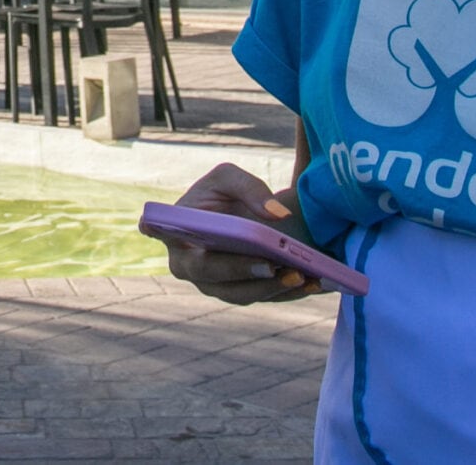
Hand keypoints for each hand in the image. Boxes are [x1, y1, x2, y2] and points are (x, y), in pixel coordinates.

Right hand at [148, 163, 323, 306]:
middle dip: (245, 272)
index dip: (171, 239)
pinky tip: (313, 283)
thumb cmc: (223, 194)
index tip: (198, 245)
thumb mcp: (229, 178)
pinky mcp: (240, 296)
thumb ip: (249, 187)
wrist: (239, 214)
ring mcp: (213, 286)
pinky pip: (263, 298)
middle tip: (274, 266)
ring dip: (272, 288)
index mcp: (171, 233)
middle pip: (213, 275)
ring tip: (302, 275)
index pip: (162, 238)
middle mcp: (187, 267)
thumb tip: (276, 215)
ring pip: (241, 294)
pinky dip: (288, 292)